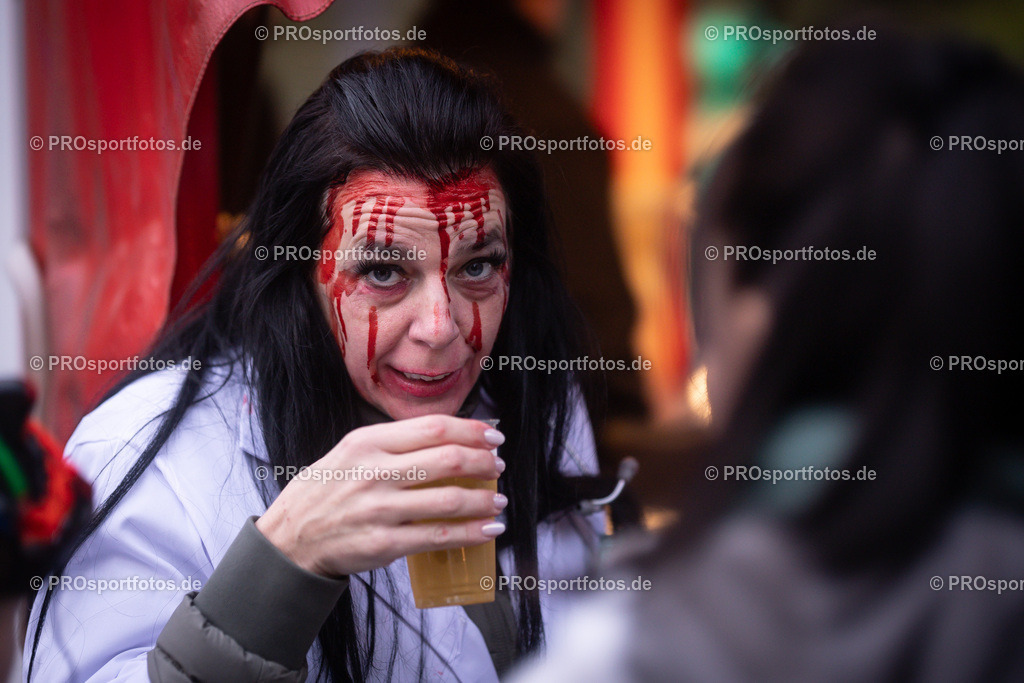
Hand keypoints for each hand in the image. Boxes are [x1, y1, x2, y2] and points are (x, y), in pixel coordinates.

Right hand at [255, 415, 506, 576]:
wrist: (290, 539)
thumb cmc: (325, 491)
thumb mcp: (350, 452)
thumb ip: (393, 444)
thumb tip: (446, 439)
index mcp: (367, 442)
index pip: (432, 428)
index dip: (471, 430)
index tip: (493, 435)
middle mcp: (375, 472)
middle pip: (446, 459)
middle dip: (482, 461)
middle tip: (498, 466)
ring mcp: (380, 509)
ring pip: (448, 499)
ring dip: (483, 499)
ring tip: (499, 500)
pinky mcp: (385, 543)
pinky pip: (438, 536)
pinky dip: (470, 532)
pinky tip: (488, 529)